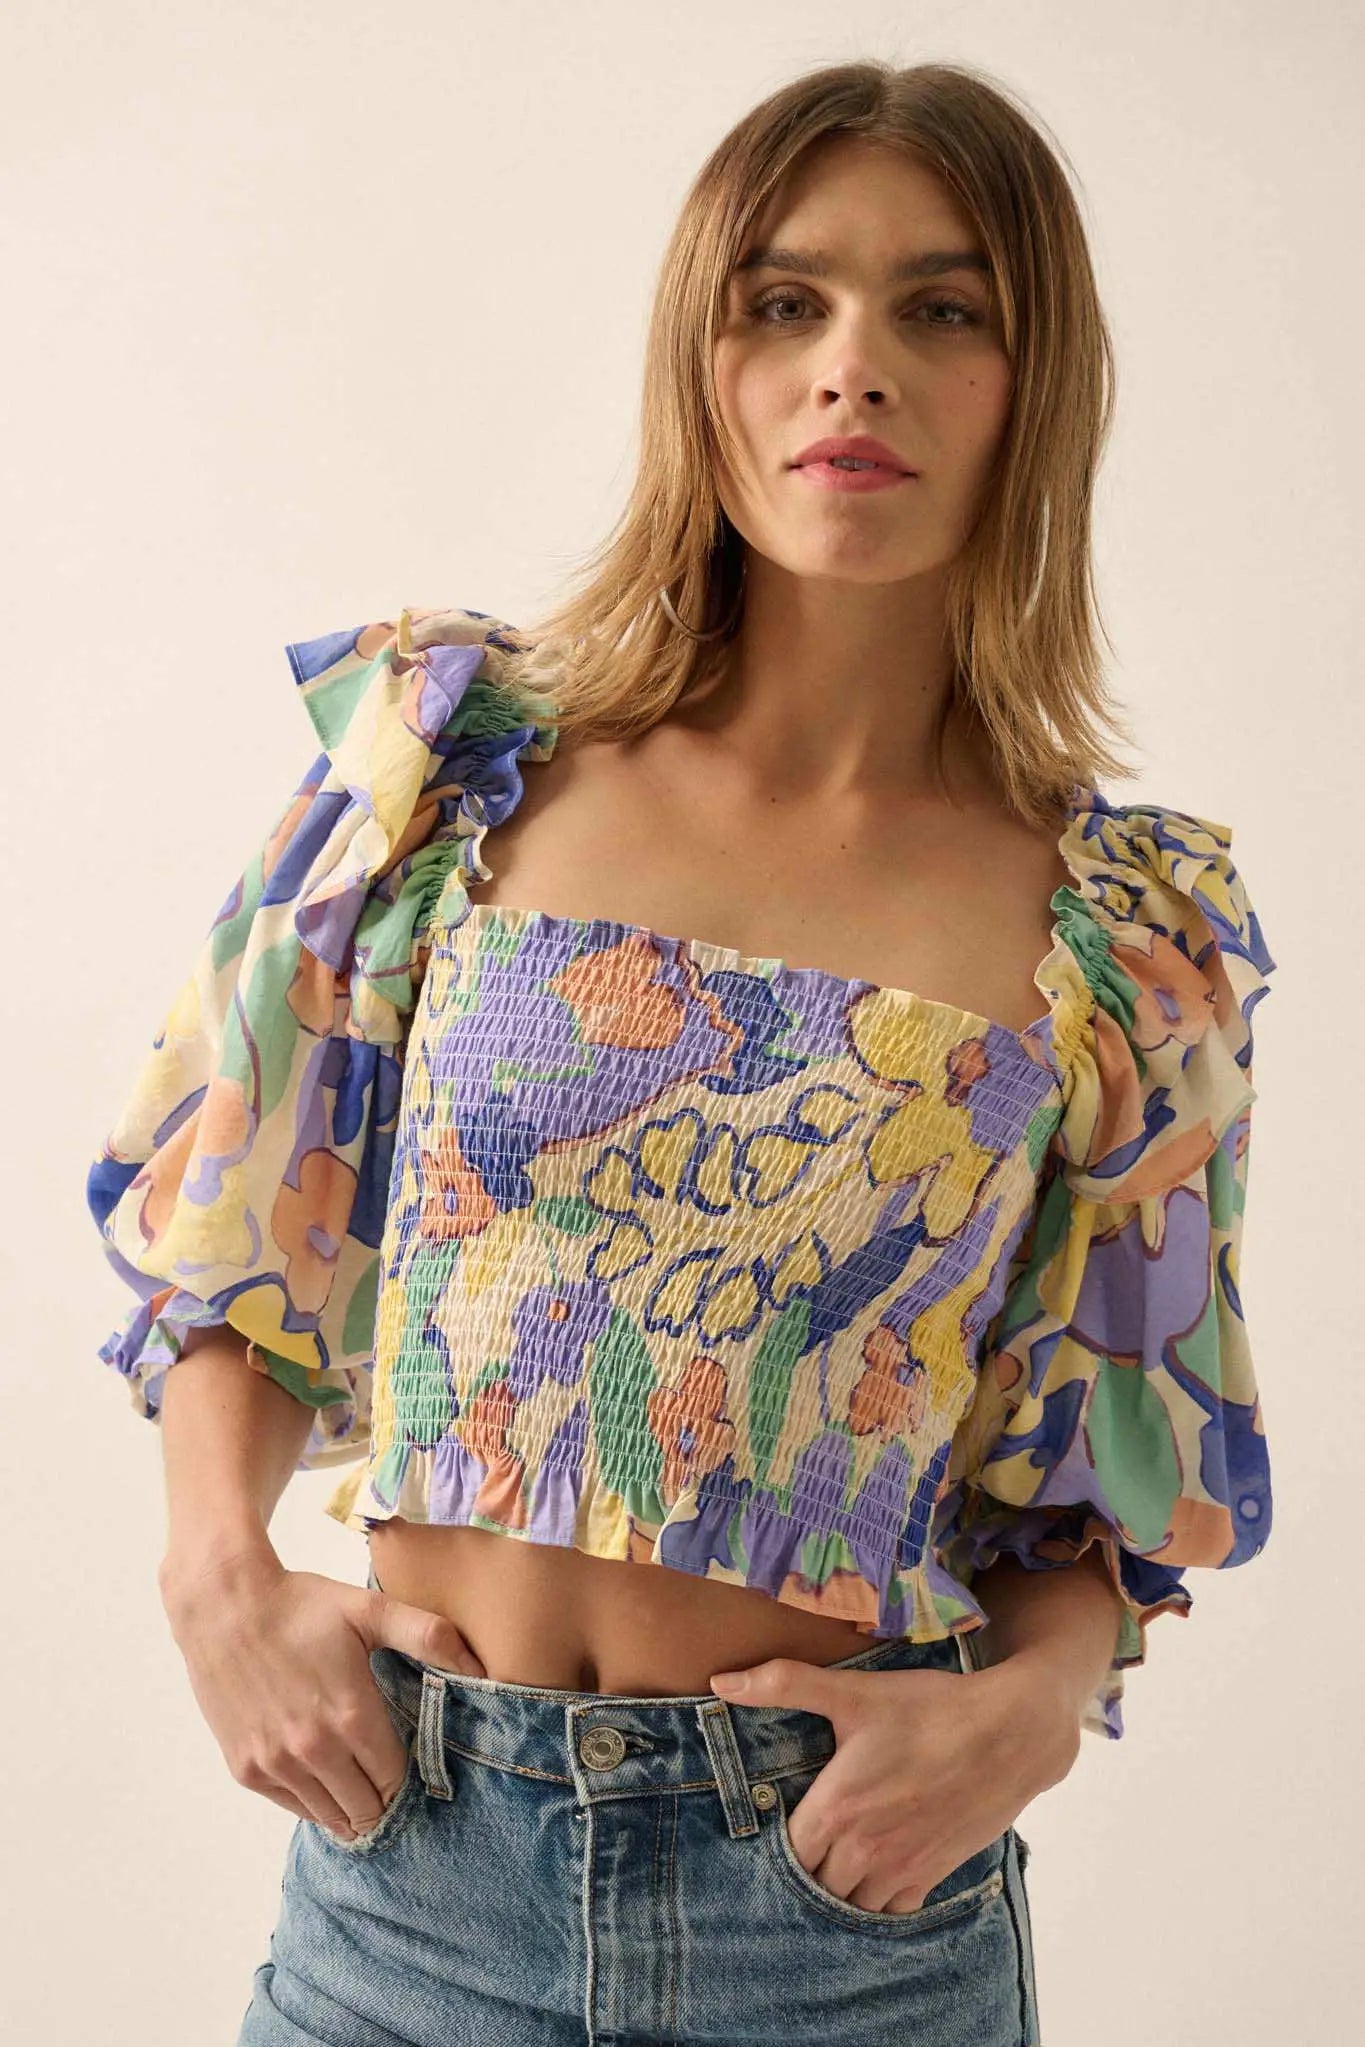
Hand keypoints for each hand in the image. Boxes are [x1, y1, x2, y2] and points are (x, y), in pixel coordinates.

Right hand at [159, 1540, 485, 1841]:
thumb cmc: (301, 1605)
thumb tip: (482, 1668)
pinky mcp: (246, 1769)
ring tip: (363, 1792)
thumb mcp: (370, 1610)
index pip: (396, 1780)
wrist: (223, 1605)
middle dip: (384, 1801)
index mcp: (352, 1716)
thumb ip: (429, 1636)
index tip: (414, 1769)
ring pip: (330, 1816)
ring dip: (350, 1808)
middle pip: (366, 1808)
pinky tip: (325, 1783)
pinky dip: (313, 1803)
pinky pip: (293, 1807)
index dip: (409, 1779)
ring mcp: (276, 1763)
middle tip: (391, 1785)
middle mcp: (314, 1750)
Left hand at [708, 1653, 1078, 1914]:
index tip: (776, 1829)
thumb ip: (783, 1684)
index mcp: (836, 1810)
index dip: (774, 1850)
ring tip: (833, 1863)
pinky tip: (873, 1874)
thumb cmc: (928, 1710)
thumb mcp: (853, 1691)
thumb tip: (721, 1680)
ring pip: (850, 1906)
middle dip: (805, 1871)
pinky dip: (877, 1901)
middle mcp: (863, 1850)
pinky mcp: (932, 1876)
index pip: (784, 1858)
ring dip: (839, 1890)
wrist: (1009, 1733)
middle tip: (803, 1847)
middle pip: (814, 1887)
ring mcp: (900, 1870)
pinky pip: (891, 1912)